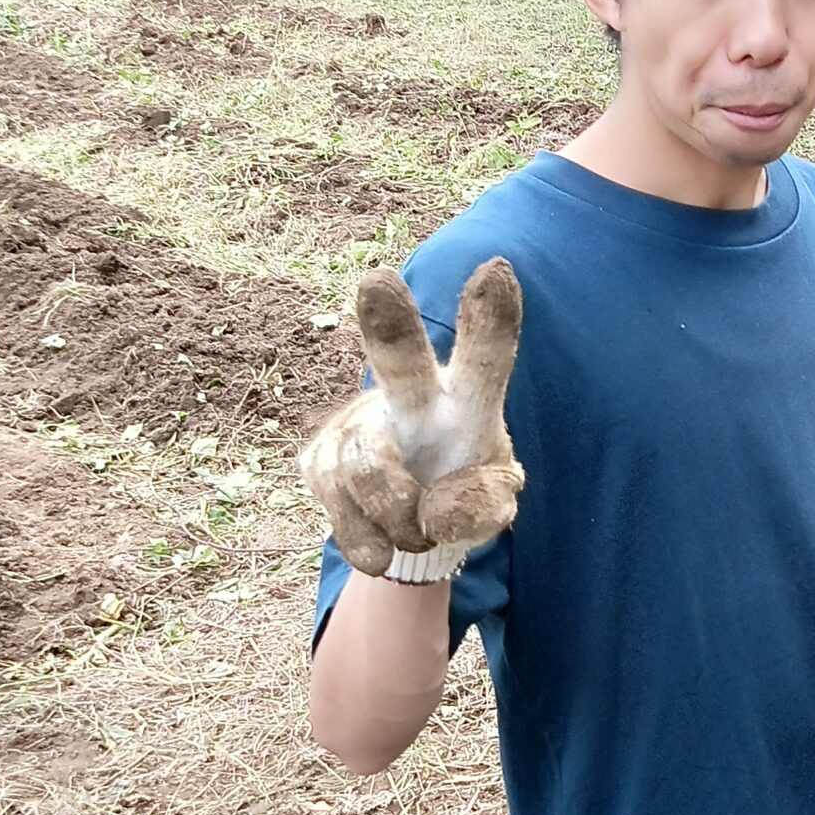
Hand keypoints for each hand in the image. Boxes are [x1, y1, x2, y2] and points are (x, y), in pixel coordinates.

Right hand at [300, 258, 525, 575]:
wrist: (412, 530)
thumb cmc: (463, 494)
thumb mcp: (493, 505)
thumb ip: (483, 505)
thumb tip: (433, 512)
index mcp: (468, 399)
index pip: (486, 356)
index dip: (490, 318)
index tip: (496, 271)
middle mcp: (411, 395)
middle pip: (398, 358)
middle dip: (389, 323)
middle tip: (377, 281)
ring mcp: (358, 422)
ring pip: (370, 470)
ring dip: (401, 520)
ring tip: (417, 531)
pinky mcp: (318, 457)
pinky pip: (341, 508)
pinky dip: (369, 541)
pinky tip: (381, 544)